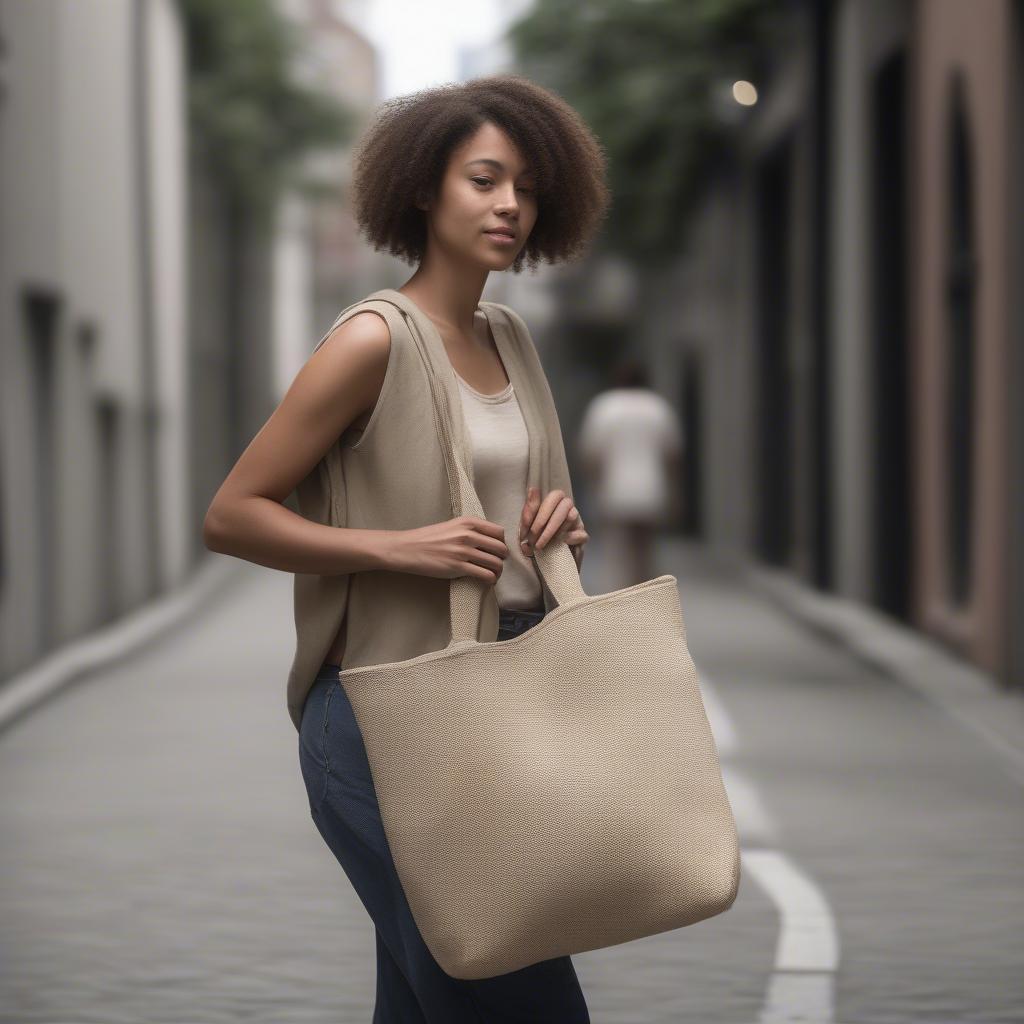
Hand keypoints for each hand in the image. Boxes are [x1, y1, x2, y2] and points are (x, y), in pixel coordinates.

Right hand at [387, 516, 508, 583]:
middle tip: (497, 564)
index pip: (499, 532)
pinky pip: (485, 575)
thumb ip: (470, 530)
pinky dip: (491, 580)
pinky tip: (487, 581)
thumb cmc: (428, 538)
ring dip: (498, 571)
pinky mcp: (458, 567)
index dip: (501, 543)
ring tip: (494, 575)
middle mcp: (468, 535)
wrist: (408, 549)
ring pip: (495, 563)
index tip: (497, 550)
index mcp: (468, 522)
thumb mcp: (452, 526)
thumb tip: (489, 541)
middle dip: (502, 558)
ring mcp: (463, 551)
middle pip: (500, 548)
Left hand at [519, 486, 587, 571]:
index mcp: (555, 504)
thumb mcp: (527, 529)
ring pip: (572, 515)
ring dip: (554, 530)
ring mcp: (577, 523)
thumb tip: (532, 489)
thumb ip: (530, 511)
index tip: (525, 528)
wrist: (543, 568)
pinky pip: (580, 534)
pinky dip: (567, 539)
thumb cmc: (535, 544)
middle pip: (563, 503)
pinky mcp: (582, 538)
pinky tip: (557, 546)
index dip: (538, 509)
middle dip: (544, 521)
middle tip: (533, 538)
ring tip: (543, 545)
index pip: (553, 496)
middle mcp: (568, 510)